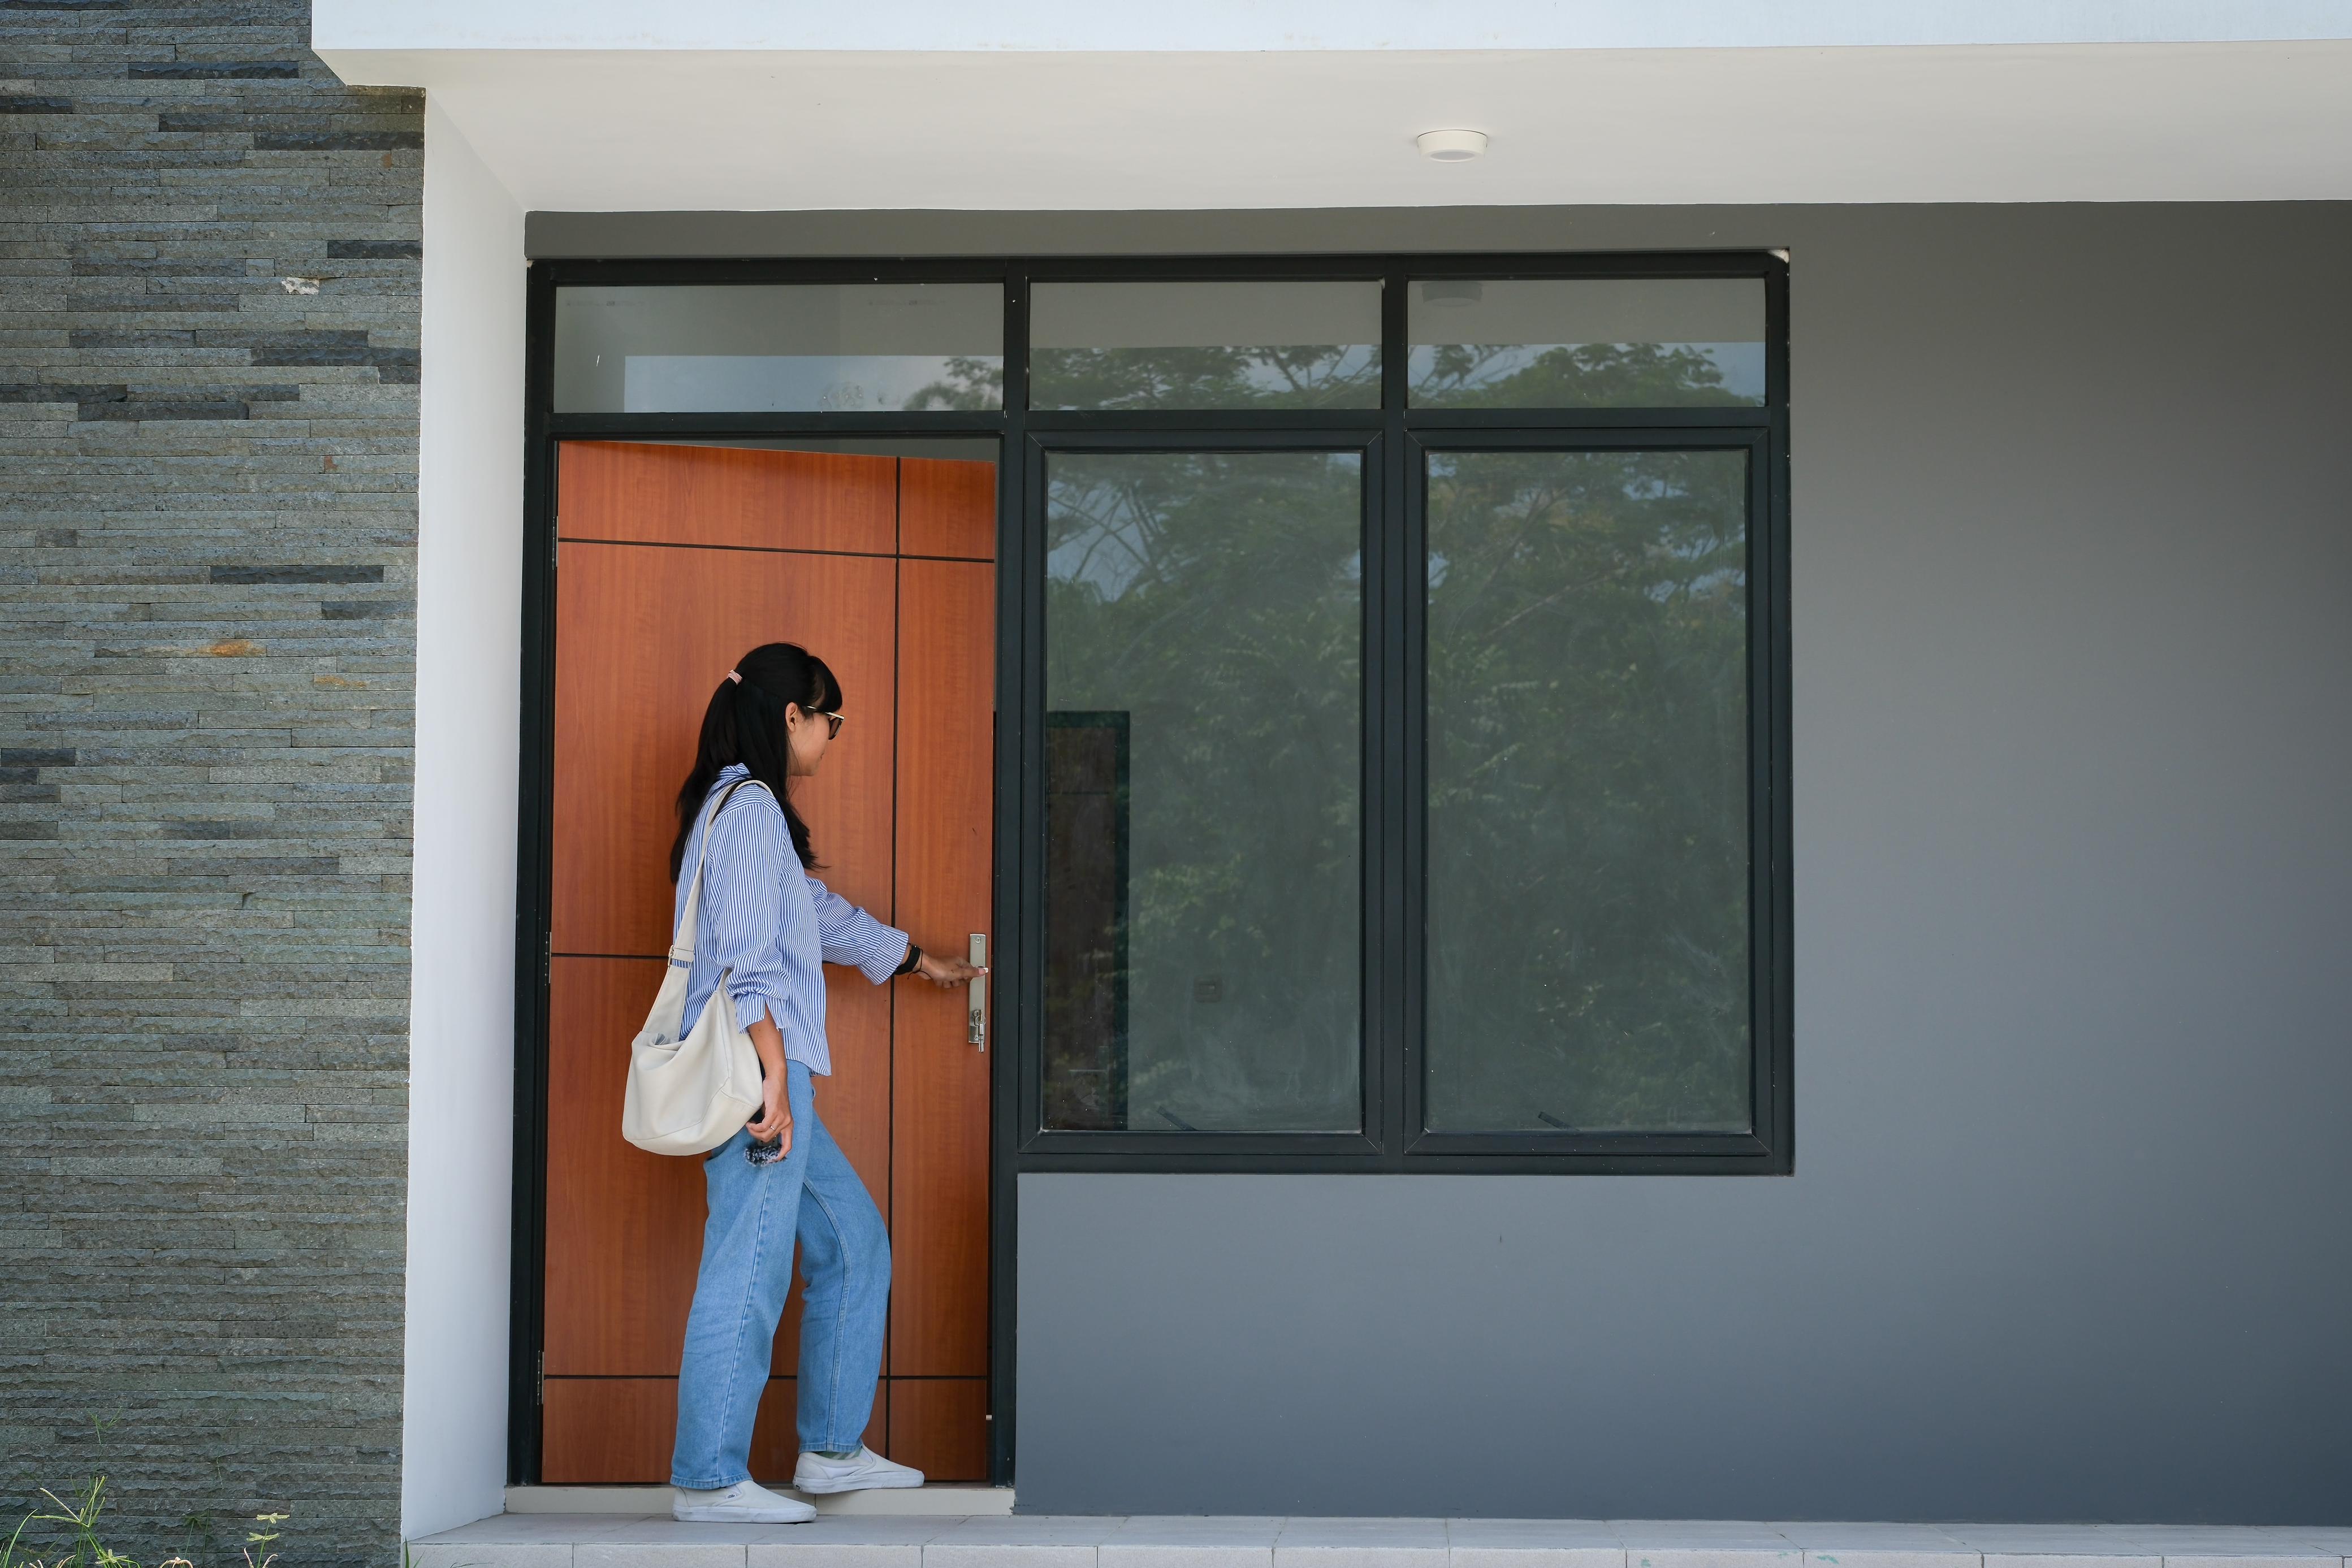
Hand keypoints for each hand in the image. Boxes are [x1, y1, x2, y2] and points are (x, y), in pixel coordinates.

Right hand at [744, 1012, 792, 1152]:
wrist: (776, 1080)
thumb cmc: (773, 1095)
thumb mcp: (775, 1113)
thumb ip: (772, 1123)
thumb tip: (762, 1135)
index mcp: (789, 1124)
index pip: (788, 1145)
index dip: (781, 1155)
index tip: (772, 1160)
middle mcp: (787, 1123)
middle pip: (769, 1140)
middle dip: (757, 1137)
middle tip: (751, 1129)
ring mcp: (782, 1118)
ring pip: (765, 1134)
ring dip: (754, 1131)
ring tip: (749, 1124)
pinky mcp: (775, 1112)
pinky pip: (762, 1127)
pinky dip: (754, 1127)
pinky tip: (750, 1122)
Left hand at [915, 948, 986, 989]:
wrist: (925, 968)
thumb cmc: (940, 968)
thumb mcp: (959, 972)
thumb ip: (971, 972)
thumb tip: (983, 970)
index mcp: (960, 962)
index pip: (970, 972)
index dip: (966, 978)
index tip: (961, 978)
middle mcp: (954, 965)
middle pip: (961, 979)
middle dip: (955, 982)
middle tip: (952, 978)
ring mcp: (947, 969)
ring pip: (951, 982)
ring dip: (947, 983)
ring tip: (943, 978)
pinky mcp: (940, 973)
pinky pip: (944, 982)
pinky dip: (941, 982)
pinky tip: (938, 978)